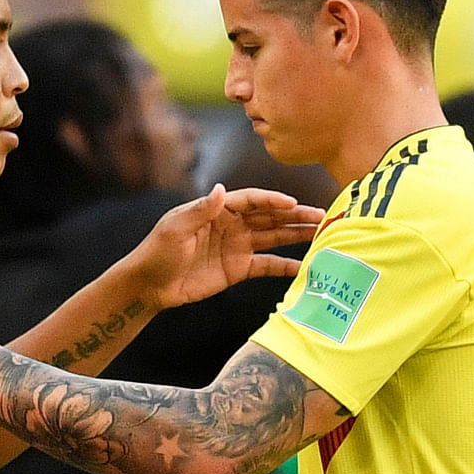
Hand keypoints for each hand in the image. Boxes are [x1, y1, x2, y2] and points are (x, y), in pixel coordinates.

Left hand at [121, 184, 322, 310]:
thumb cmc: (157, 251)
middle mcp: (232, 224)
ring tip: (323, 234)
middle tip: (323, 216)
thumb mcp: (175, 228)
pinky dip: (285, 266)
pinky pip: (267, 265)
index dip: (272, 201)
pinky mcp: (238, 269)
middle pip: (269, 217)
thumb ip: (200, 210)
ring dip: (297, 235)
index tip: (292, 204)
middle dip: (296, 216)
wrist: (150, 285)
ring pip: (274, 238)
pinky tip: (305, 267)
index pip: (251, 200)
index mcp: (217, 209)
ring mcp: (238, 246)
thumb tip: (222, 189)